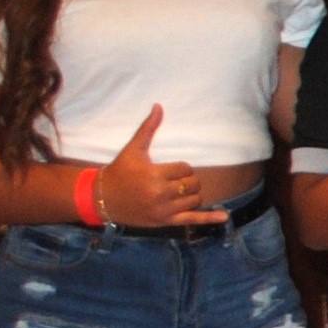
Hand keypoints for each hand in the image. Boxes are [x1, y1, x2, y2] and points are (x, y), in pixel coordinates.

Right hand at [96, 106, 218, 227]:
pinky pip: (192, 220)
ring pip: (195, 200)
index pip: (185, 169)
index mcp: (154, 174)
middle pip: (193, 184)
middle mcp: (161, 193)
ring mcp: (164, 210)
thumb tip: (159, 106)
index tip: (169, 170)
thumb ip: (148, 128)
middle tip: (174, 180)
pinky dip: (209, 218)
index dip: (181, 168)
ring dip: (192, 194)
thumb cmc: (120, 171)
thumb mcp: (133, 149)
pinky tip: (224, 216)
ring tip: (178, 191)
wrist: (103, 198)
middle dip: (187, 180)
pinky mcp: (165, 221)